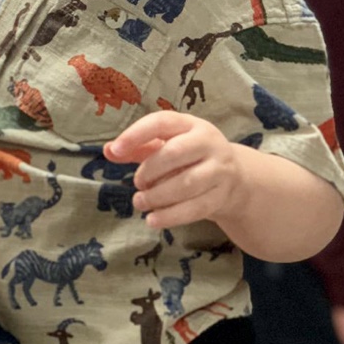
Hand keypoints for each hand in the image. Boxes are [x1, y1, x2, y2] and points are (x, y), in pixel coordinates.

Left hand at [106, 112, 244, 229]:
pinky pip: (196, 208)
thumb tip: (109, 151)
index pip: (161, 122)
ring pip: (187, 183)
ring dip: (158, 196)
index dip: (136, 135)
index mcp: (189, 124)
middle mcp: (208, 142)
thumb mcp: (166, 145)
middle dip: (149, 170)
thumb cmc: (189, 157)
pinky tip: (152, 220)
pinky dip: (171, 216)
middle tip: (137, 183)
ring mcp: (219, 169)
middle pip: (175, 153)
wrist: (234, 177)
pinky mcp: (222, 195)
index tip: (116, 151)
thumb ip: (137, 148)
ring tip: (140, 202)